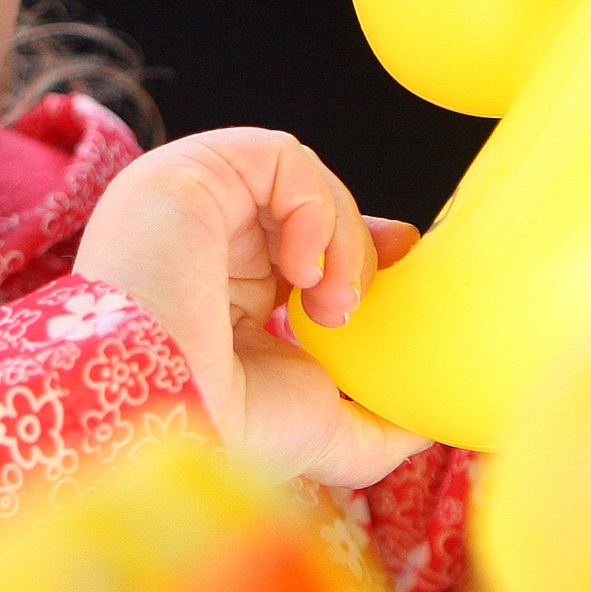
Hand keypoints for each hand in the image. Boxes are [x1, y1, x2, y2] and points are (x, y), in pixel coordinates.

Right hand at [72, 128, 432, 488]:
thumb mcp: (320, 434)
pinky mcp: (192, 169)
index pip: (301, 243)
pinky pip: (283, 158)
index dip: (358, 248)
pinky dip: (314, 210)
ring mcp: (193, 201)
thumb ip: (376, 427)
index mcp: (221, 293)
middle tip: (351, 308)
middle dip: (355, 248)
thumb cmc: (224, 428)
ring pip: (300, 181)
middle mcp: (202, 240)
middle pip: (306, 207)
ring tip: (330, 306)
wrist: (163, 413)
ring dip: (340, 240)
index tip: (403, 264)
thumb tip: (427, 421)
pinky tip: (300, 273)